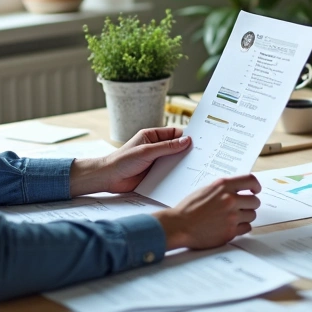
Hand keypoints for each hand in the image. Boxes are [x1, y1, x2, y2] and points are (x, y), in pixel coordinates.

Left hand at [69, 127, 189, 195]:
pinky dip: (176, 175)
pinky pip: (168, 173)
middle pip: (175, 147)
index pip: (173, 133)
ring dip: (182, 164)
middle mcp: (155, 148)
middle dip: (187, 150)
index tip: (200, 139)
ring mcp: (155, 161)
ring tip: (198, 166)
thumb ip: (167, 147)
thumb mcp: (147, 151)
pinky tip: (186, 178)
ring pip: (173, 161)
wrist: (108, 178)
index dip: (186, 136)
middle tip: (203, 154)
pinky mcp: (154, 174)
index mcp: (152, 136)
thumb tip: (186, 141)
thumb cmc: (123, 160)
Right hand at [153, 175, 261, 249]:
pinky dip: (241, 228)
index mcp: (223, 186)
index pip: (250, 181)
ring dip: (245, 217)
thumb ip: (224, 189)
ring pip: (252, 215)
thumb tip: (240, 189)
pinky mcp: (230, 232)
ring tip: (232, 218)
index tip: (256, 190)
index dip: (256, 186)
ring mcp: (231, 217)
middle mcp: (230, 200)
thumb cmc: (189, 208)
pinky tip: (231, 226)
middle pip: (255, 201)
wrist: (179, 226)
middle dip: (249, 205)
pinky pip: (247, 228)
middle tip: (241, 208)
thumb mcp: (207, 190)